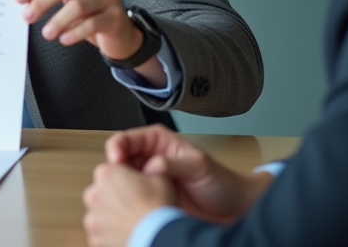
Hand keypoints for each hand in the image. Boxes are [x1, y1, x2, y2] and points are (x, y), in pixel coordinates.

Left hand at [15, 0, 144, 62]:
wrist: (120, 32)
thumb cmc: (88, 13)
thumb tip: (22, 0)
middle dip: (41, 0)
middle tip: (27, 17)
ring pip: (77, 5)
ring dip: (57, 20)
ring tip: (46, 33)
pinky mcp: (116, 17)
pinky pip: (92, 24)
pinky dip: (74, 32)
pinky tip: (64, 39)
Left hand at [83, 161, 176, 246]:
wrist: (158, 238)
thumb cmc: (159, 208)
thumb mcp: (160, 178)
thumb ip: (147, 170)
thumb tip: (148, 171)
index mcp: (106, 173)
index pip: (109, 171)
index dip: (123, 178)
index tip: (135, 187)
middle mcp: (93, 194)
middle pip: (101, 191)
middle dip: (113, 196)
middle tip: (133, 205)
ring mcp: (93, 218)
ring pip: (99, 214)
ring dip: (110, 216)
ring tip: (131, 221)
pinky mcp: (95, 238)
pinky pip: (101, 233)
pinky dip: (110, 234)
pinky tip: (126, 233)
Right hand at [105, 125, 270, 221]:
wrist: (233, 208)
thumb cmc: (221, 182)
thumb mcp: (199, 165)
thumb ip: (173, 162)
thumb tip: (151, 165)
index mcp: (158, 142)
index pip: (126, 139)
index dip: (117, 148)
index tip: (116, 160)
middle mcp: (149, 158)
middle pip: (118, 160)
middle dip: (114, 171)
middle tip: (116, 182)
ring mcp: (149, 180)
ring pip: (121, 181)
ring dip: (120, 189)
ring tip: (124, 196)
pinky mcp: (151, 199)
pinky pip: (131, 198)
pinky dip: (128, 203)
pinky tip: (133, 207)